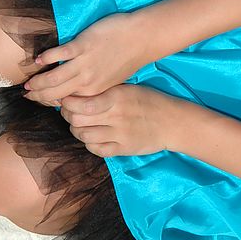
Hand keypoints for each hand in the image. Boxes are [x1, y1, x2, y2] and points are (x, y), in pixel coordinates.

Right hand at [23, 13, 149, 104]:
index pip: (66, 101)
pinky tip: (38, 60)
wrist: (141, 38)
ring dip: (38, 80)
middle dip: (39, 94)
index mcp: (95, 91)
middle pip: (56, 92)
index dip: (51, 101)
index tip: (39, 100)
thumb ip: (95, 87)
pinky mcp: (83, 46)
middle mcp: (88, 81)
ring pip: (54, 78)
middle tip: (26, 93)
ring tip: (27, 82)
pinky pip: (59, 54)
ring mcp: (85, 64)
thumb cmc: (128, 57)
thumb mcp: (112, 81)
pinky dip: (47, 58)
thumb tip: (77, 91)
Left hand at [59, 84, 183, 157]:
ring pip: (83, 135)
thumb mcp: (129, 89)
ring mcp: (120, 134)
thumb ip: (105, 93)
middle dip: (68, 117)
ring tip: (82, 126)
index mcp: (117, 97)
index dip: (67, 103)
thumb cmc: (150, 102)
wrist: (173, 122)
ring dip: (77, 131)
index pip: (80, 103)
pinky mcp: (124, 148)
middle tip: (70, 114)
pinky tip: (94, 138)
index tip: (67, 102)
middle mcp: (117, 115)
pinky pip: (96, 149)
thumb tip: (76, 96)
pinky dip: (90, 144)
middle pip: (77, 120)